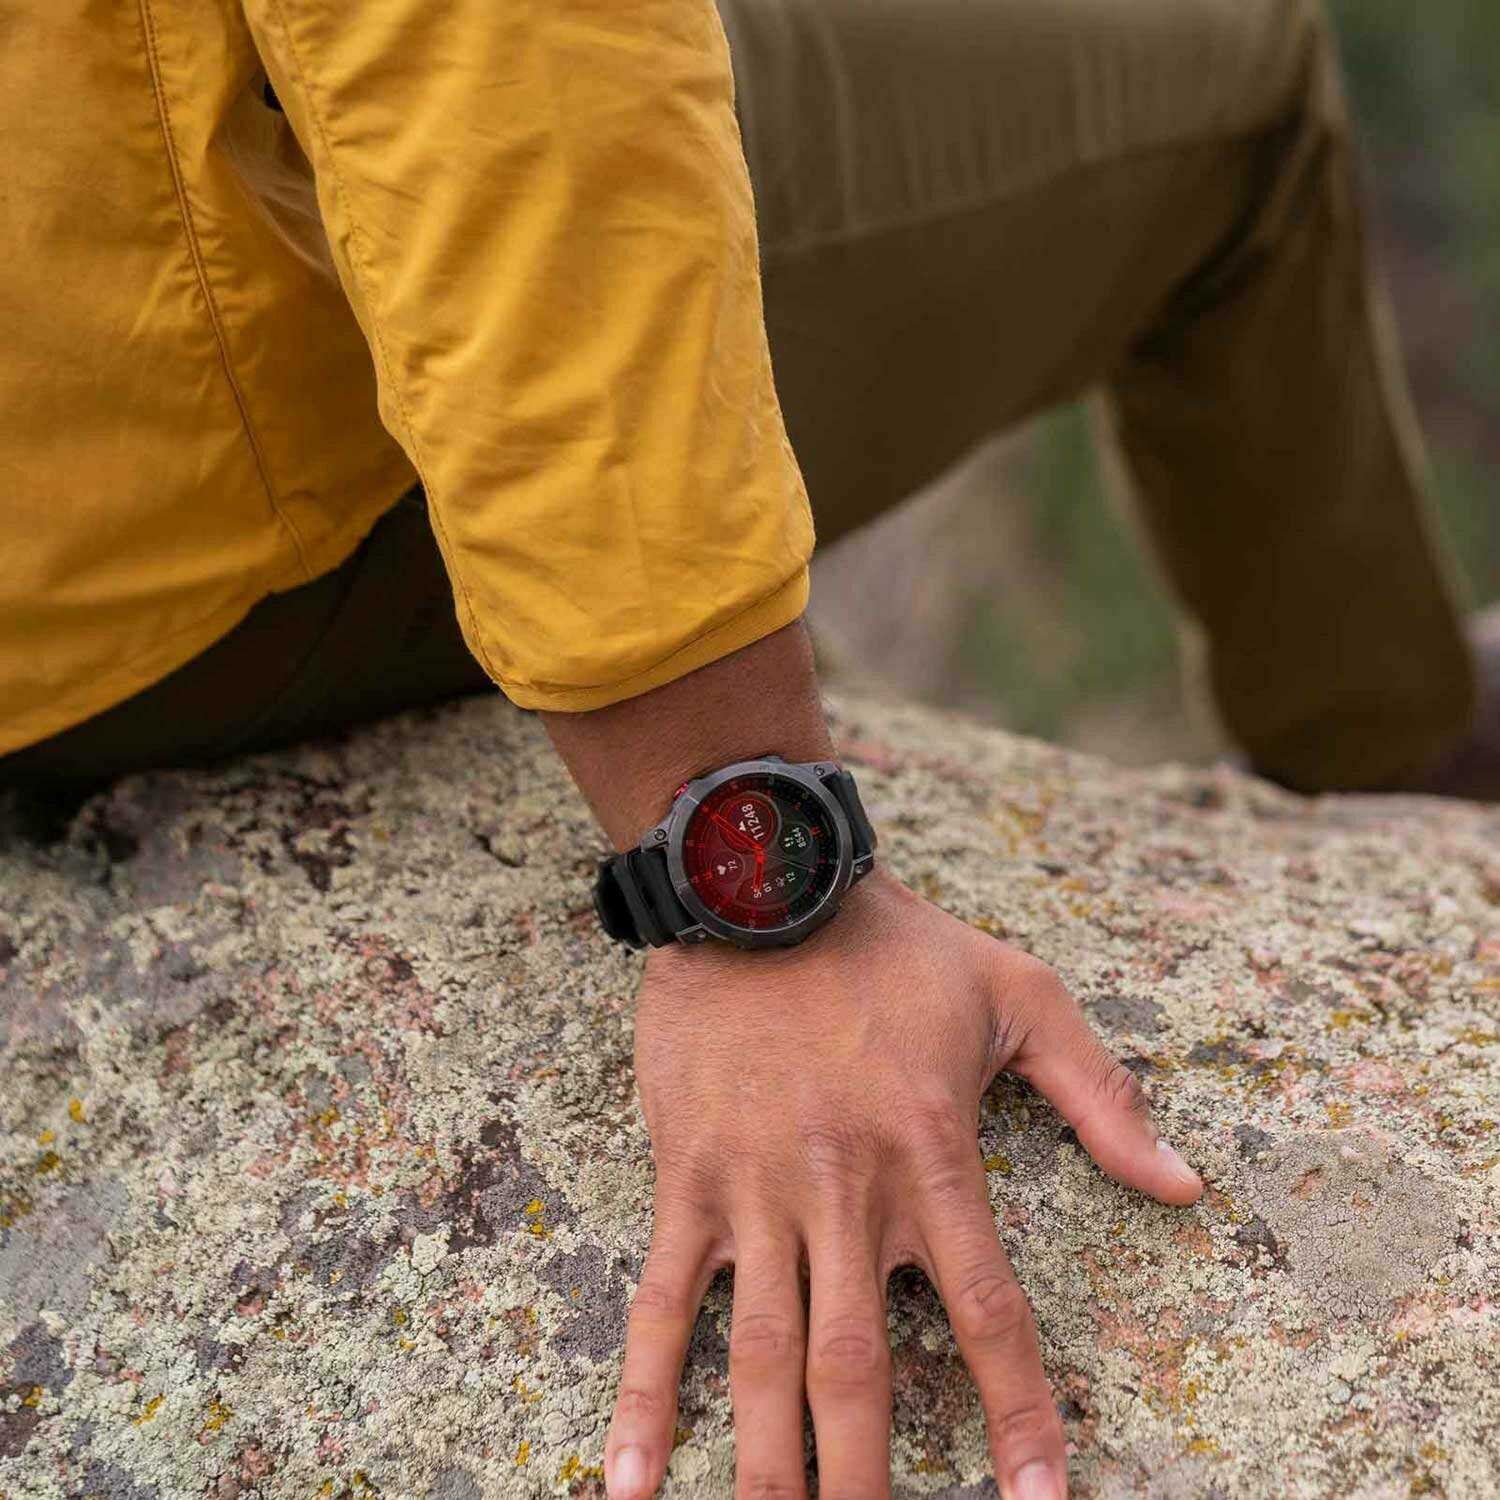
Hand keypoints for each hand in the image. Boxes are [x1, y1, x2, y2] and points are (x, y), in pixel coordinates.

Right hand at [603, 871, 1203, 1499]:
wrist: (760, 888)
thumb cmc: (893, 945)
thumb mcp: (1020, 992)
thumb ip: (1102, 1092)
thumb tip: (1186, 1184)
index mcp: (932, 1154)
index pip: (990, 1314)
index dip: (1020, 1417)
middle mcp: (845, 1191)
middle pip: (859, 1367)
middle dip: (867, 1478)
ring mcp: (757, 1191)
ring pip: (761, 1353)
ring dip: (769, 1464)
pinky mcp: (688, 1179)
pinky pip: (661, 1302)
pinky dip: (646, 1392)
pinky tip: (632, 1478)